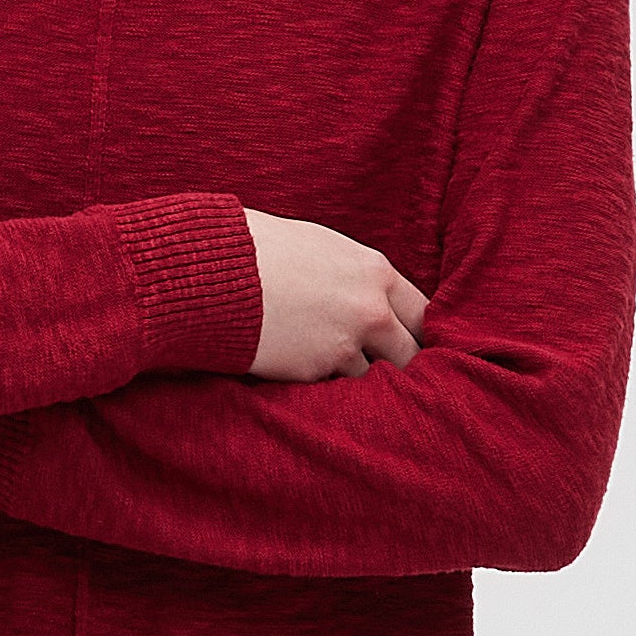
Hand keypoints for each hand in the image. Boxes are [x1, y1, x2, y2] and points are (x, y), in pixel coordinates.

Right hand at [243, 210, 428, 380]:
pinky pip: (328, 386)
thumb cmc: (260, 251)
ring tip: (321, 358)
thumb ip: (356, 277)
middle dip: (398, 365)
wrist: (213, 272)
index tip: (408, 342)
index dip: (415, 332)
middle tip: (384, 370)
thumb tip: (373, 299)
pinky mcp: (313, 372)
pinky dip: (317, 379)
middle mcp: (370, 311)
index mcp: (375, 273)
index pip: (423, 313)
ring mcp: (343, 346)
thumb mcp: (322, 249)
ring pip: (369, 376)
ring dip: (351, 373)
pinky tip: (293, 359)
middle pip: (409, 356)